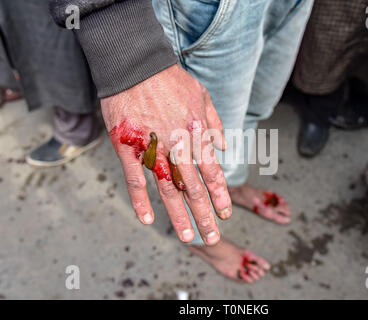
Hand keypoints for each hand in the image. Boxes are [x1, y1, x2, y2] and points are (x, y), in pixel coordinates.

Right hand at [101, 64, 231, 244]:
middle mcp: (177, 145)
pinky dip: (141, 201)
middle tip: (212, 237)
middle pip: (194, 188)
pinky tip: (148, 219)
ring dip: (178, 215)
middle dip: (204, 214)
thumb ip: (214, 122)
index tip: (225, 214)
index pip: (212, 173)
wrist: (135, 64)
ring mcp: (152, 148)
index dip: (220, 196)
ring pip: (168, 189)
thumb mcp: (202, 95)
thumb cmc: (170, 79)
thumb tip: (222, 146)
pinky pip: (135, 179)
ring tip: (187, 237)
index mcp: (196, 133)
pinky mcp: (128, 148)